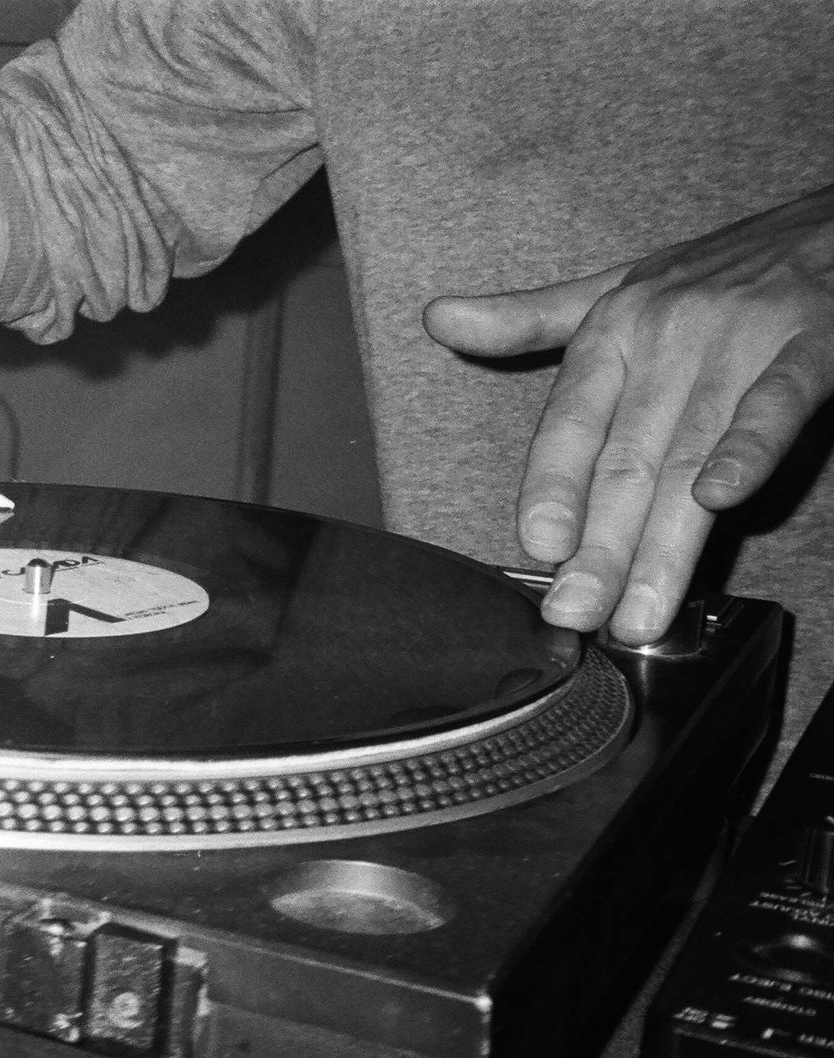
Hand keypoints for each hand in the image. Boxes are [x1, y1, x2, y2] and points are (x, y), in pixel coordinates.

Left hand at [423, 184, 833, 643]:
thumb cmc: (724, 266)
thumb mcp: (618, 285)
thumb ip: (530, 318)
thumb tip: (437, 318)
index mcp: (613, 331)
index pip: (568, 424)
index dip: (550, 488)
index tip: (537, 550)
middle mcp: (666, 334)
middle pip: (624, 460)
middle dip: (599, 548)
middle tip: (577, 616)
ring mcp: (741, 338)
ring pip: (688, 454)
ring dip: (663, 541)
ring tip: (640, 613)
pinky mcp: (815, 341)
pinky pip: (774, 403)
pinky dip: (747, 449)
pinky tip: (720, 499)